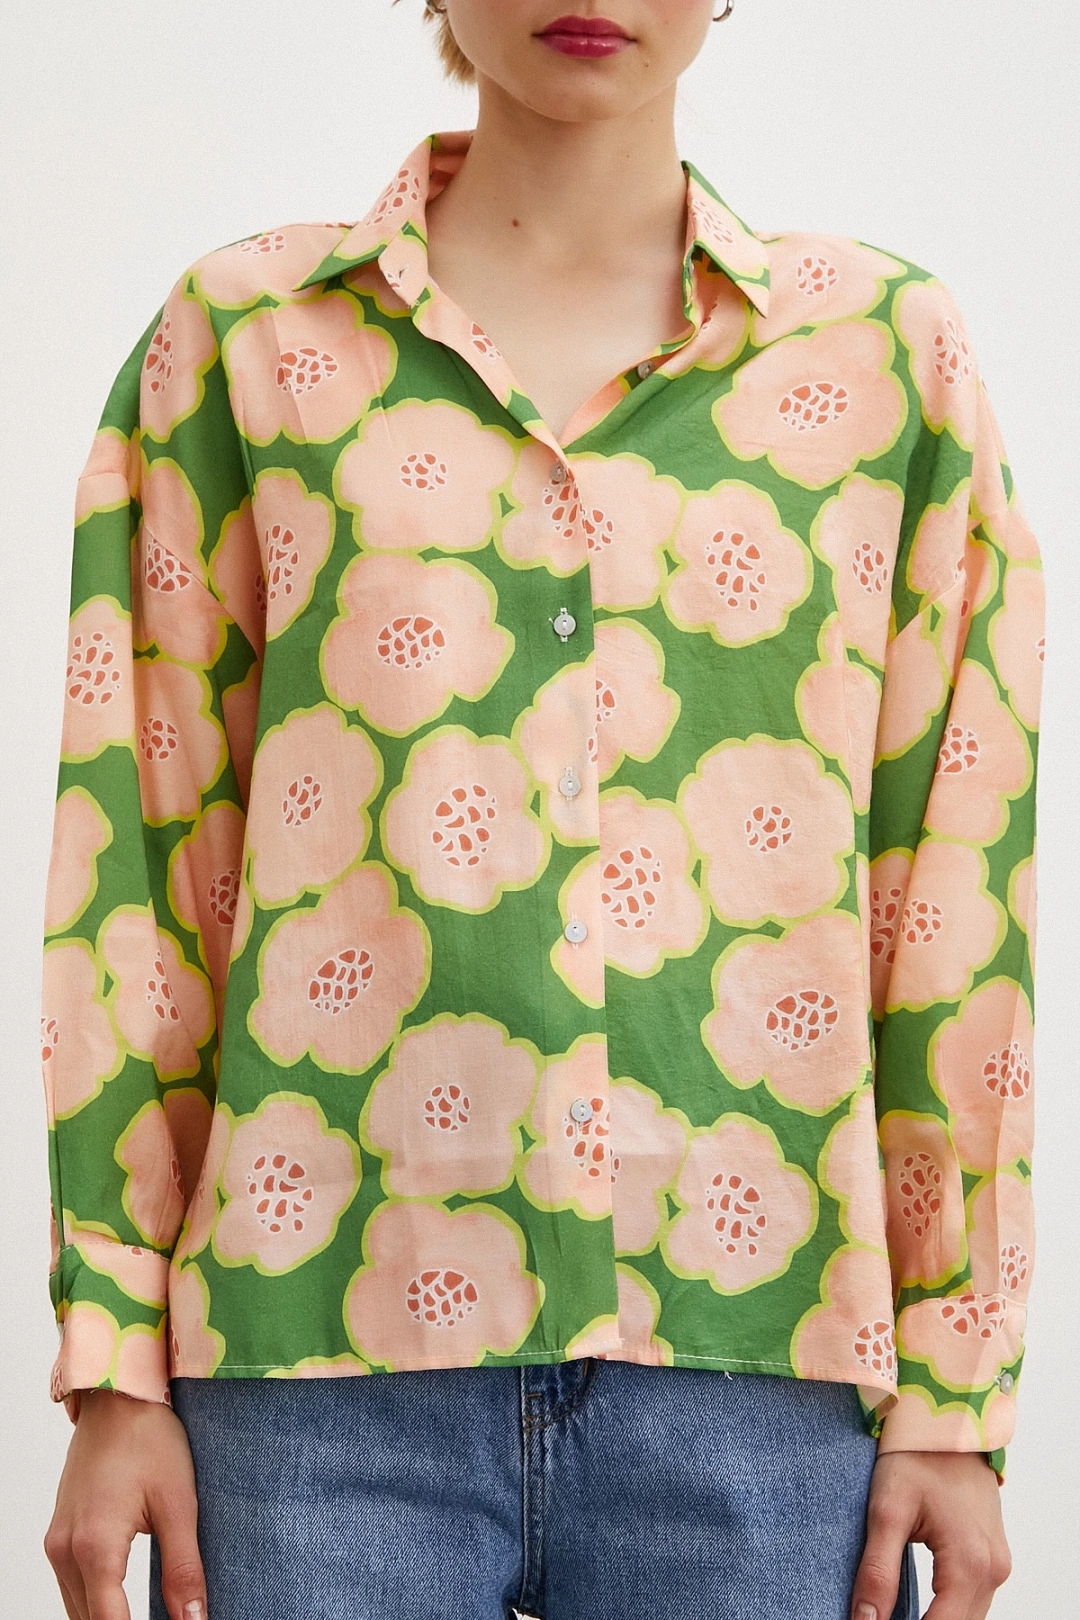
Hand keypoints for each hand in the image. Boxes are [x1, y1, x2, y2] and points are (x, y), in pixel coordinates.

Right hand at [43, 1388, 207, 1619]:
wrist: (118, 1394)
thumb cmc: (150, 1438)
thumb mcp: (179, 1503)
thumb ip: (184, 1568)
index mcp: (95, 1548)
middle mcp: (66, 1551)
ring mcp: (57, 1542)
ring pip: (77, 1609)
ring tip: (148, 1618)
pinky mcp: (59, 1532)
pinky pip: (72, 1586)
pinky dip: (94, 1603)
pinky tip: (120, 1605)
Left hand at [851, 1450, 1011, 1619]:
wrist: (947, 1419)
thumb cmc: (915, 1456)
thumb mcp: (887, 1511)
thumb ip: (877, 1571)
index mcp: (969, 1562)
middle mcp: (993, 1569)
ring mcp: (997, 1564)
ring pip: (967, 1619)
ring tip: (890, 1617)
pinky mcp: (992, 1558)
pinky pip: (972, 1602)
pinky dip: (947, 1611)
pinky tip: (918, 1610)